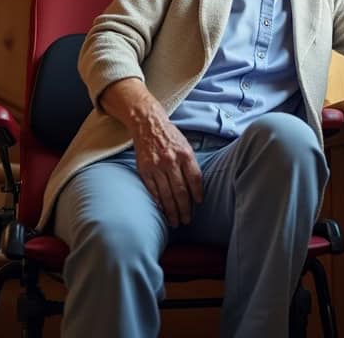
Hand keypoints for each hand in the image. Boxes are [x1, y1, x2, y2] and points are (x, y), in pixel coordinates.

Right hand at [130, 112, 203, 227]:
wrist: (148, 123)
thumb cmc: (170, 136)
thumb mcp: (186, 145)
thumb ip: (191, 164)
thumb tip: (196, 187)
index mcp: (185, 154)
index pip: (195, 179)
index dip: (198, 194)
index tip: (199, 204)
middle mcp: (171, 161)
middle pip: (181, 191)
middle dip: (185, 209)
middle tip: (187, 220)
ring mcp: (157, 166)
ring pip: (166, 194)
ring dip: (172, 210)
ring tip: (175, 221)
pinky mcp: (144, 169)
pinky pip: (153, 190)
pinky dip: (158, 202)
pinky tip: (162, 210)